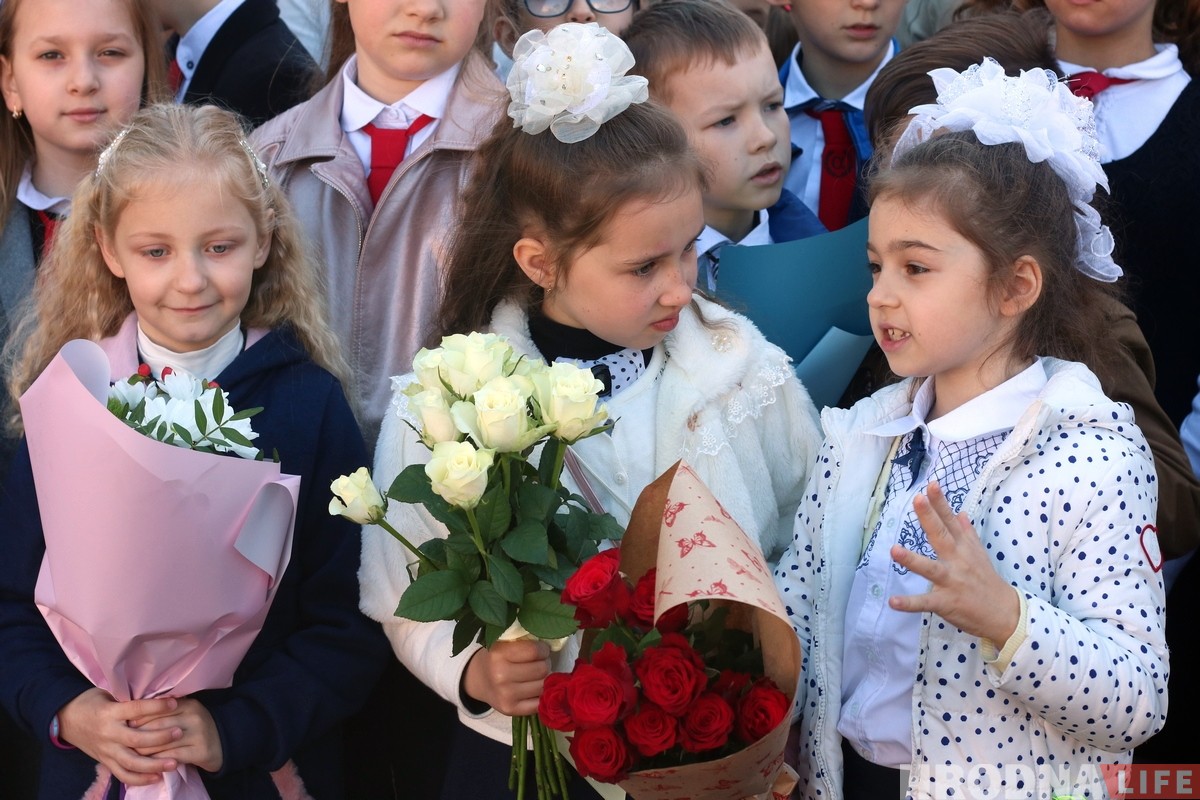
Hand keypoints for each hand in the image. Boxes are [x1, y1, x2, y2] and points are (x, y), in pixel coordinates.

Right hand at [57, 688, 180, 785]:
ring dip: (154, 765)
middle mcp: (108, 733)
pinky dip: (139, 779)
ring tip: (175, 763)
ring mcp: (106, 750)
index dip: (156, 707)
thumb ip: (129, 698)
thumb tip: (158, 694)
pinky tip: (157, 777)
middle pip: (136, 740)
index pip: (135, 709)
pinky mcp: (104, 761)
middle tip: (179, 732)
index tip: (174, 703)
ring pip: (131, 762)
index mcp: (110, 713)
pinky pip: (122, 774)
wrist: (64, 718)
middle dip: (160, 738)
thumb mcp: (108, 694)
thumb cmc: (91, 702)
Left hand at [131, 697, 223, 772]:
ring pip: (163, 743)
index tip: (127, 723)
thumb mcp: (185, 713)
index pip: (159, 708)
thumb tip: (133, 714)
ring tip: (134, 754)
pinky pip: (172, 756)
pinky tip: (150, 763)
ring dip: (145, 751)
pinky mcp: (201, 751)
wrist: (223, 742)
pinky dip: (158, 760)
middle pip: (158, 726)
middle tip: (125, 741)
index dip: (141, 717)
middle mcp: (194, 716)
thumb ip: (166, 711)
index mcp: (189, 704)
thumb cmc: (196, 727)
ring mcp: (198, 734)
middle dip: (139, 735)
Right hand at [462, 639, 550, 716]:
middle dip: (545, 664)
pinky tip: (534, 688)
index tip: (542, 650)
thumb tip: (553, 644)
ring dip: (544, 679)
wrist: (480, 679)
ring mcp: (505, 695)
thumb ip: (525, 641)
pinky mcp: (509, 709)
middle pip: (541, 669)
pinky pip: (538, 703)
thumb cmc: (498, 657)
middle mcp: (500, 675)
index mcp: (499, 654)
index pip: (534, 651)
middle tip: (539, 663)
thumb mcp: (505, 642)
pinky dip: (540, 695)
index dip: (543, 649)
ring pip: (542, 686)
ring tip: (537, 675)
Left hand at [888, 480, 1020, 643]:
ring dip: (912, 560)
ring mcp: (951, 581)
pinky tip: (892, 601)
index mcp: (963, 548)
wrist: (1004, 614)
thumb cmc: (987, 581)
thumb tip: (961, 512)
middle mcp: (957, 560)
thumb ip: (967, 533)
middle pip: (941, 536)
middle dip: (929, 517)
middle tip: (917, 499)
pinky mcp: (946, 602)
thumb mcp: (980, 554)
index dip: (940, 503)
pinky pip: (925, 602)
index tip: (931, 485)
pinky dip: (909, 603)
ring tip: (893, 550)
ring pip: (930, 568)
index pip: (950, 521)